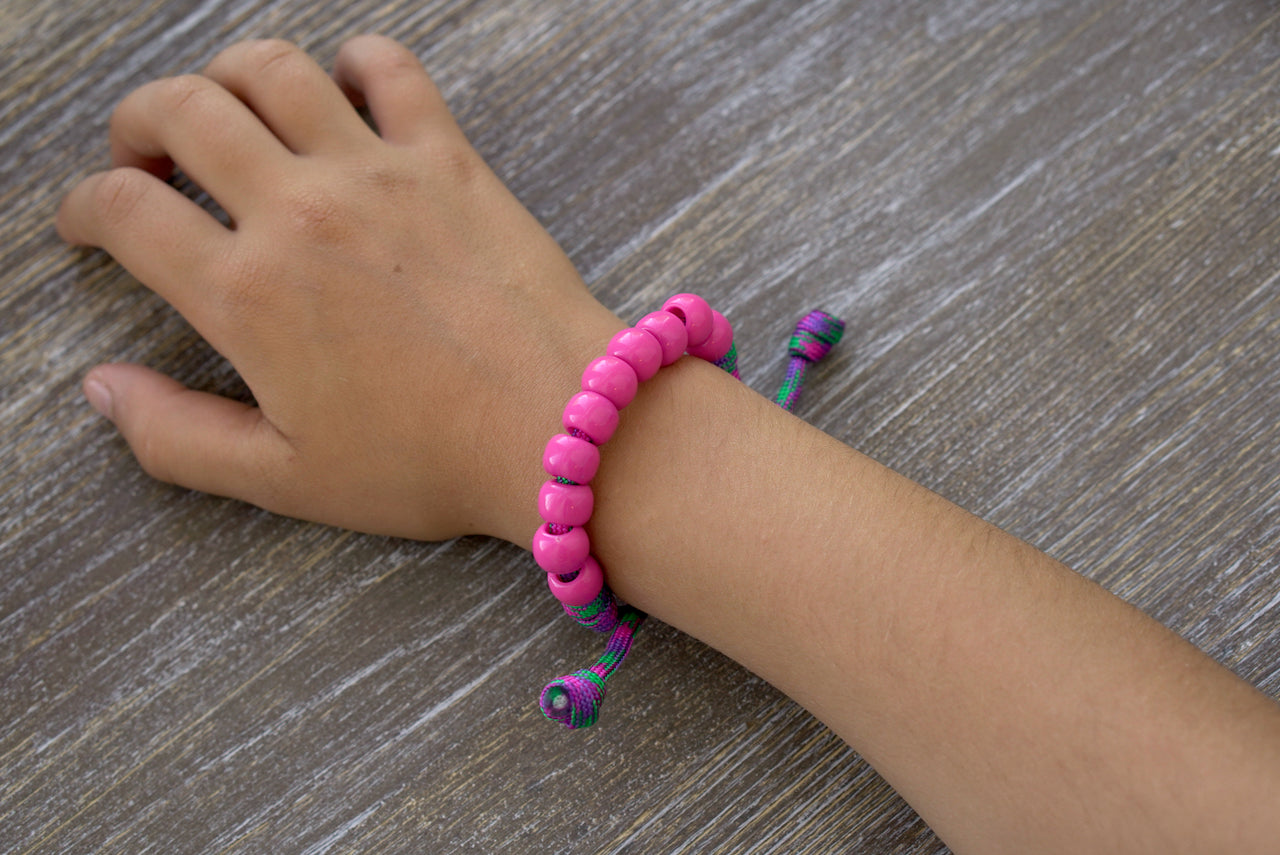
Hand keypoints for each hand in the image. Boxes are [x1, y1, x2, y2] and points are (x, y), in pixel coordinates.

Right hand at [57, 36, 621, 542]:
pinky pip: (390, 69)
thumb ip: (176, 437)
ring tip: (226, 113)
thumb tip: (101, 389)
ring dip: (225, 77)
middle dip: (137, 122)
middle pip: (180, 111)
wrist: (558, 427)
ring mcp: (378, 174)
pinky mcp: (448, 159)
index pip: (124, 211)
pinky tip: (345, 89)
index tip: (89, 223)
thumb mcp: (286, 478)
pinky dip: (355, 62)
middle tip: (143, 156)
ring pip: (269, 69)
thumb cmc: (429, 463)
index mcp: (248, 293)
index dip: (84, 208)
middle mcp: (300, 212)